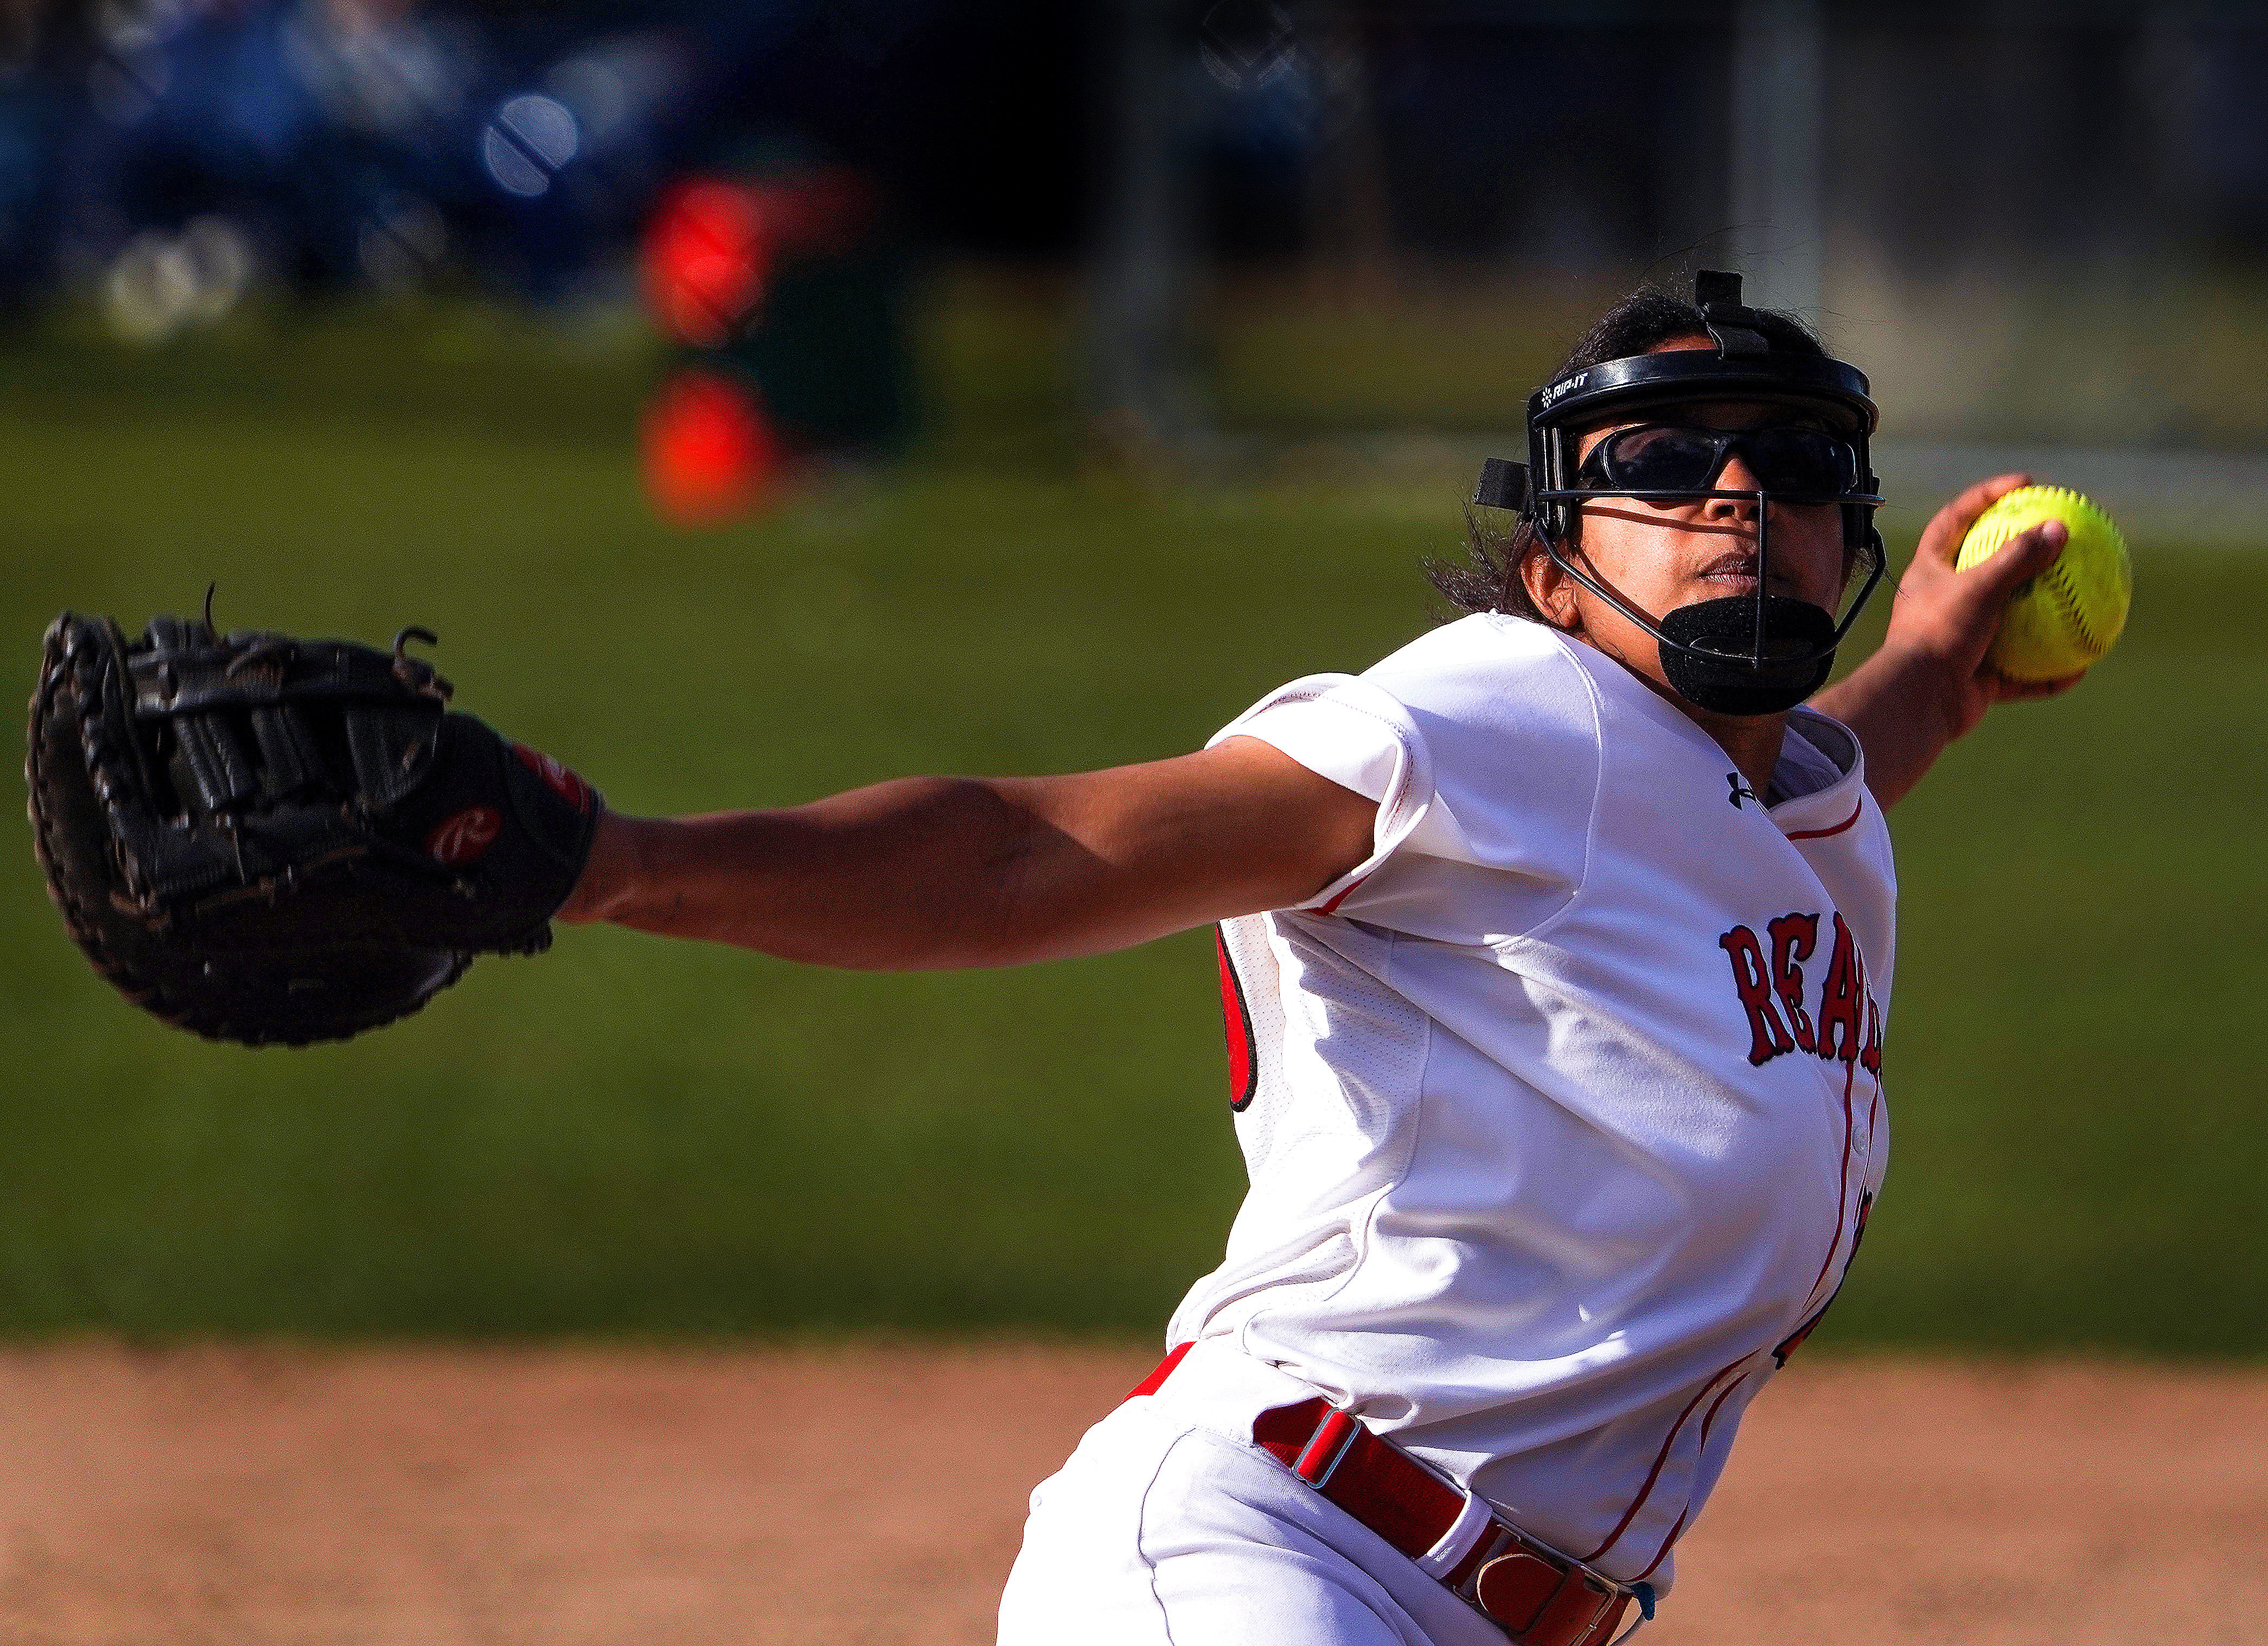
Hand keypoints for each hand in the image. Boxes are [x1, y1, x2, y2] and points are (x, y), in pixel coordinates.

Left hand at [1883, 473, 2085, 743]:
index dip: (1985, 496)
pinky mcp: (1977, 678)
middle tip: (2061, 540)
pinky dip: (2047, 674)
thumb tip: (2058, 529)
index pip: (1954, 519)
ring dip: (2043, 620)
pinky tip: (2081, 671)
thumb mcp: (1979, 587)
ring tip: (2082, 606)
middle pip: (1986, 571)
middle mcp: (1944, 604)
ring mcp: (1962, 642)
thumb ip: (2017, 557)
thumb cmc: (1939, 634)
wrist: (1917, 700)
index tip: (2024, 484)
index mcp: (1929, 573)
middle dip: (2023, 558)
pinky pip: (2021, 676)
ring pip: (2010, 626)